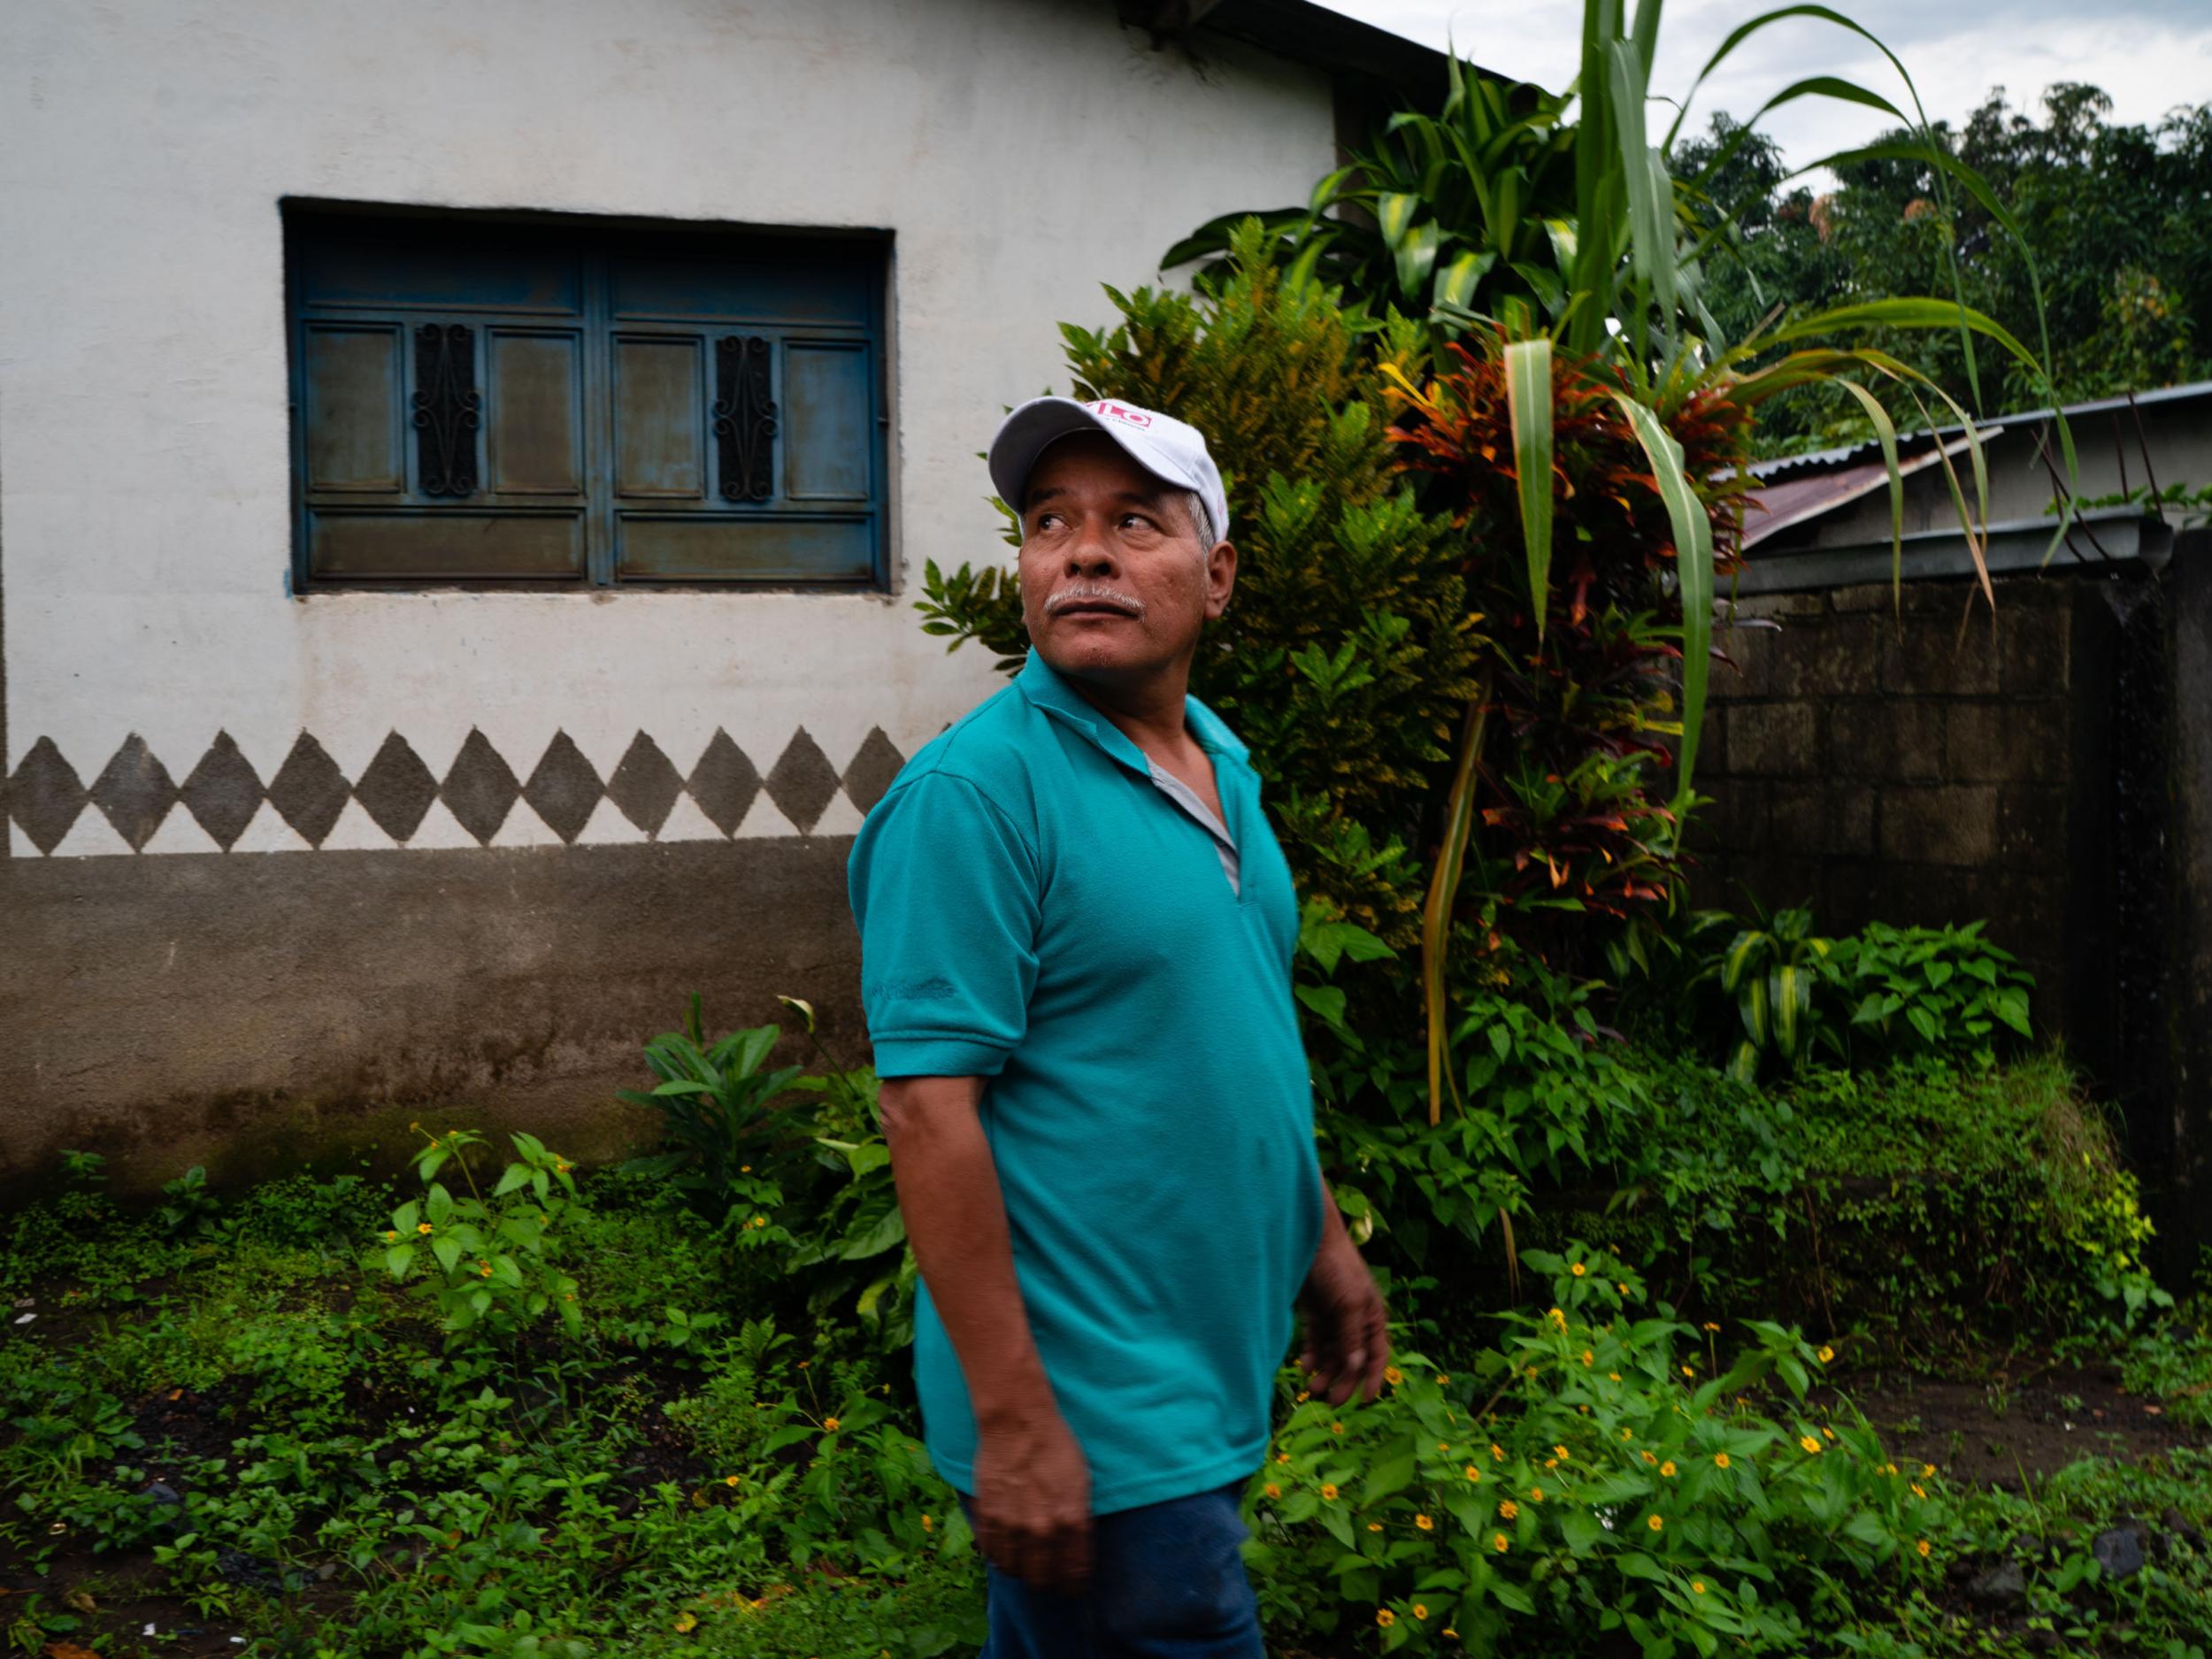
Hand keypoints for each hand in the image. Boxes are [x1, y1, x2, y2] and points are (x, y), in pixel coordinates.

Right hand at [970, 1406, 1092, 1591]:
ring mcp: (1012, 1526)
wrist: (1018, 1423)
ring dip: (1021, 1572)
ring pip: (1014, 1570)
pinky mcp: (988, 1517)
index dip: (1074, 1585)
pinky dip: (998, 1557)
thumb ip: (1078, 1519)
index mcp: (1072, 1521)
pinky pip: (991, 1552)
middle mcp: (1042, 1530)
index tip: (1072, 1587)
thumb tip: (1073, 1545)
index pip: (1074, 1572)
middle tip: (1048, 1579)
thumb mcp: (1082, 1482)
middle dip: (1048, 1583)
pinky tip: (1004, 1553)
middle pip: (1042, 1579)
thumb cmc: (1056, 1446)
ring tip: (1025, 1566)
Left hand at [1298, 1230, 1389, 1406]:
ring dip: (1324, 1372)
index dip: (1372, 1378)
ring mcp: (1333, 1317)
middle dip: (1342, 1381)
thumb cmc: (1337, 1266)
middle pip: (1351, 1359)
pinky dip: (1310, 1356)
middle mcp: (1354, 1320)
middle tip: (1330, 1402)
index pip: (1377, 1354)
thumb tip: (1356, 1368)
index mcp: (1372, 1317)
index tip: (1363, 1402)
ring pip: (1332, 1354)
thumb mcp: (1348, 1303)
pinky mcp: (1313, 1313)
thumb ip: (1352, 1336)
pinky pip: (1315, 1342)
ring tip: (1311, 1389)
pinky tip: (1303, 1366)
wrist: (1307, 1239)